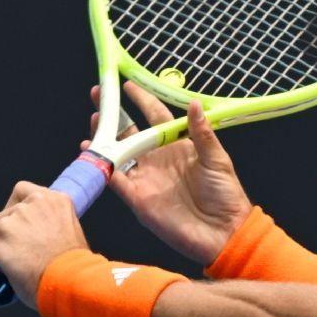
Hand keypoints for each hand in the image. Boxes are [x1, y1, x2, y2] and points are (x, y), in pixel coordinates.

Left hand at [0, 182, 89, 309]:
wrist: (69, 281)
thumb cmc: (74, 266)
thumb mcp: (71, 232)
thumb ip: (54, 223)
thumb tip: (38, 234)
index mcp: (54, 200)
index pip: (23, 191)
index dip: (16, 207)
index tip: (19, 222)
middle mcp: (32, 205)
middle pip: (5, 213)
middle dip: (7, 230)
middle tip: (15, 250)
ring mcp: (12, 221)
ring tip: (2, 261)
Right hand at [82, 82, 251, 264]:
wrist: (223, 232)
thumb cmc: (225, 195)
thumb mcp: (216, 159)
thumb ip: (201, 133)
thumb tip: (194, 103)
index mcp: (178, 146)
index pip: (155, 117)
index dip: (142, 100)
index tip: (127, 84)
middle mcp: (158, 160)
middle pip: (130, 132)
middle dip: (112, 114)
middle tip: (97, 96)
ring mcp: (146, 178)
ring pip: (118, 153)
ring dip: (104, 137)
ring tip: (94, 119)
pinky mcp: (138, 199)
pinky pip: (115, 180)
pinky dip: (103, 167)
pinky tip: (91, 151)